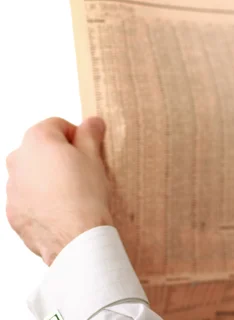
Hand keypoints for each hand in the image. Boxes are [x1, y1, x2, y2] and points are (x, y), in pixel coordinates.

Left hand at [5, 116, 113, 265]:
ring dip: (50, 177)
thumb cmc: (85, 195)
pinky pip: (29, 197)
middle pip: (41, 148)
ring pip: (33, 174)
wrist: (74, 237)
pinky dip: (42, 199)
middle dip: (60, 156)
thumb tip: (92, 122)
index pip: (57, 124)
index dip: (77, 135)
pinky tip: (63, 208)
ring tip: (74, 193)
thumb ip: (90, 133)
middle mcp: (18, 160)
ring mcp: (12, 187)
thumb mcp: (94, 156)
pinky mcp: (13, 211)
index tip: (87, 149)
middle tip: (82, 171)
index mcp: (37, 140)